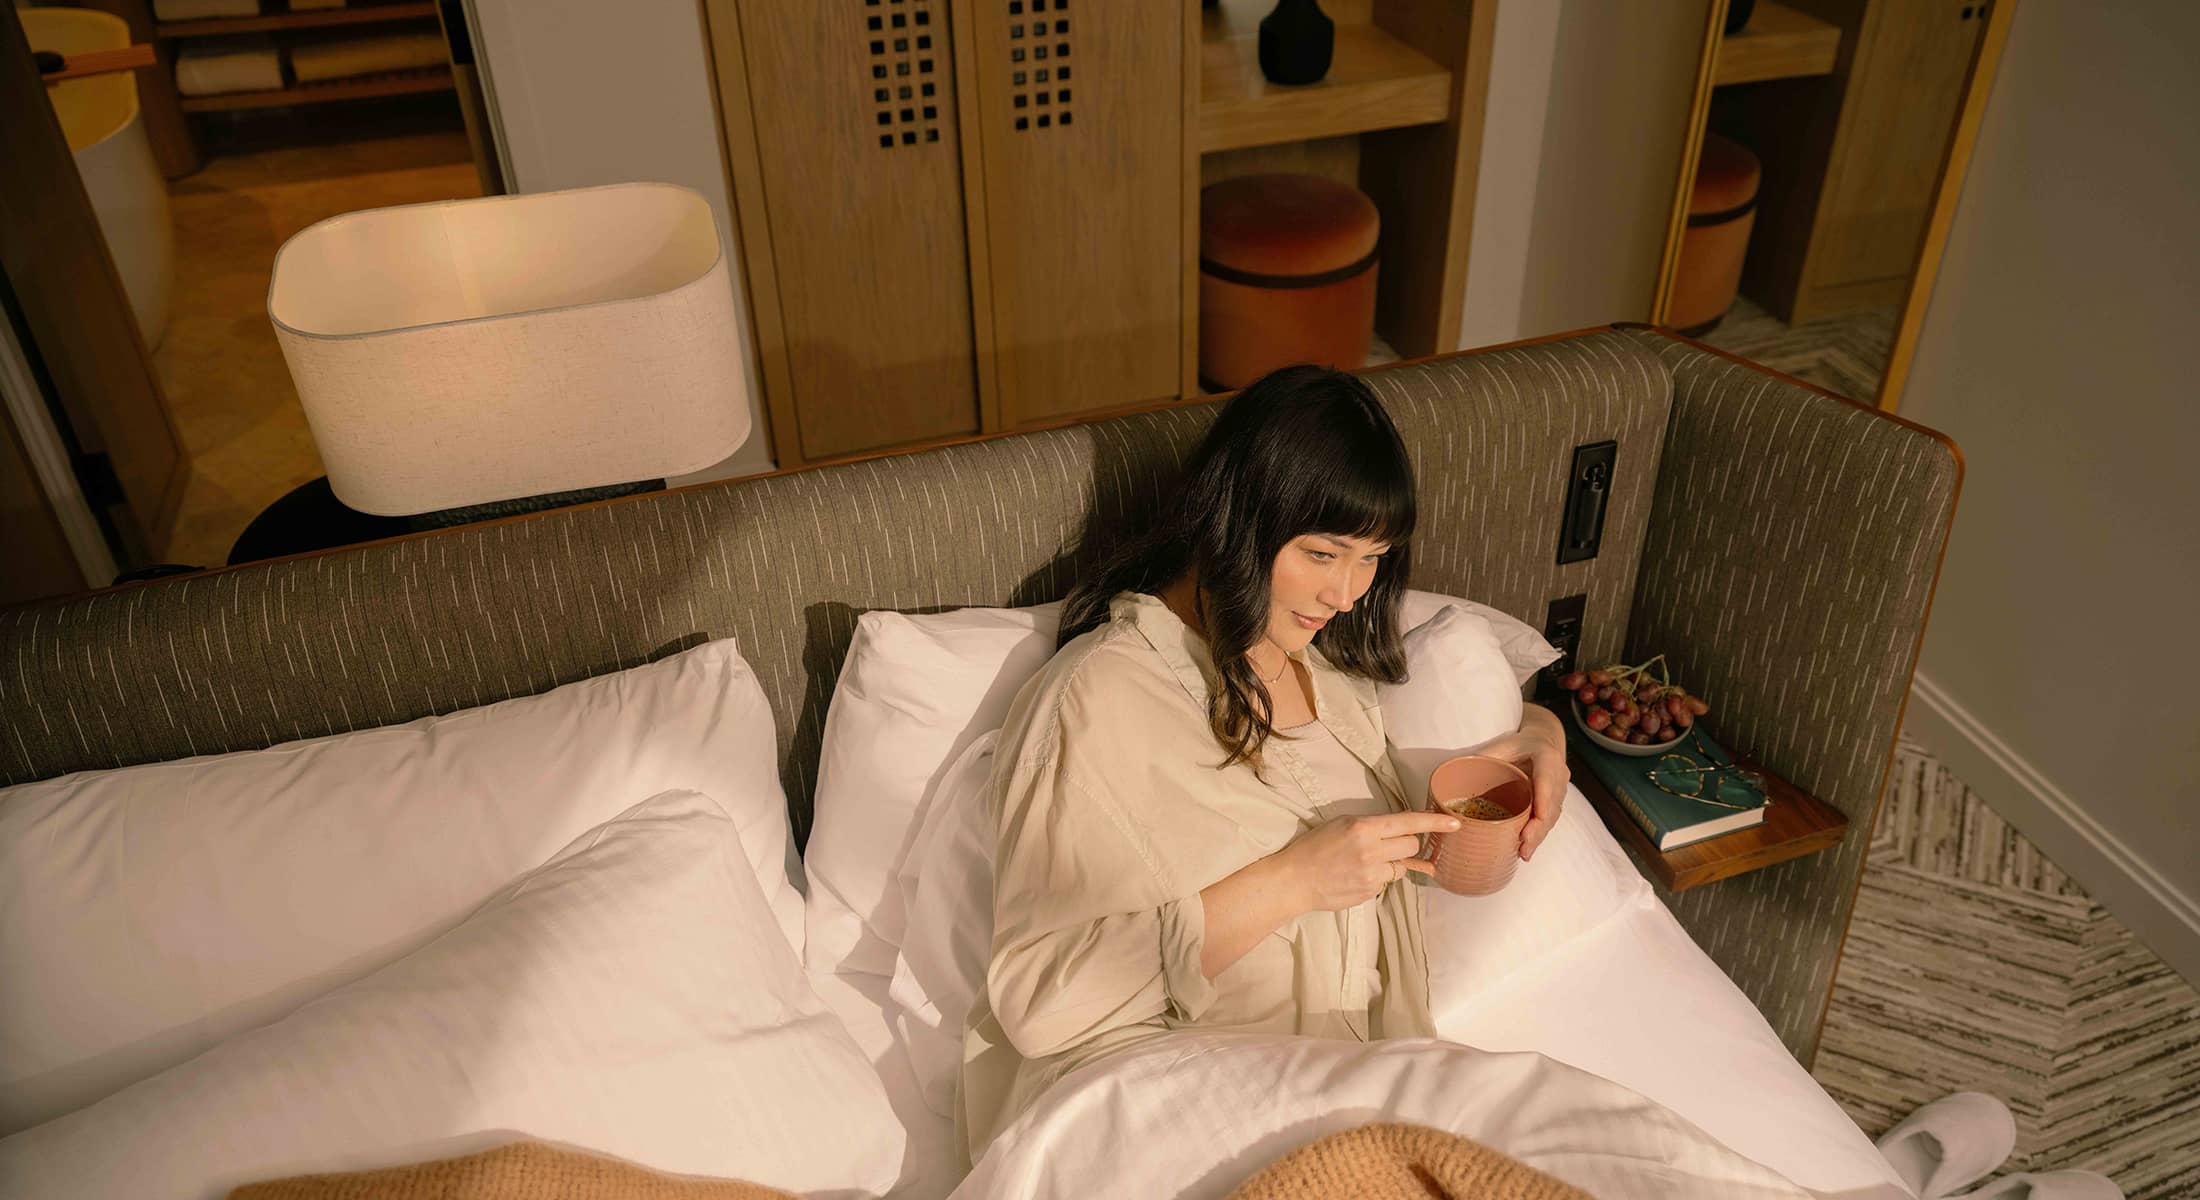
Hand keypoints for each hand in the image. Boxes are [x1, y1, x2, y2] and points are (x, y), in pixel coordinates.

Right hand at [1277, 811, 1461, 911]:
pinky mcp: (1370, 893)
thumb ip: (1374, 826)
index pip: (1409, 822)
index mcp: (1364, 828)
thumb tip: (1404, 829)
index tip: (1456, 823)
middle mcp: (1372, 851)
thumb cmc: (1314, 846)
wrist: (1294, 880)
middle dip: (1407, 844)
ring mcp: (1372, 875)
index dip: (1436, 822)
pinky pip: (1387, 882)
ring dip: (1392, 862)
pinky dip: (1378, 877)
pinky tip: (1356, 875)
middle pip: (1412, 845)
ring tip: (1365, 862)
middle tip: (1388, 844)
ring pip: (1401, 866)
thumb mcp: (1343, 824)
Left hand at [1471, 725, 1569, 860]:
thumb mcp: (1501, 746)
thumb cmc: (1518, 744)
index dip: (1544, 799)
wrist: (1542, 741)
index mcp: (1546, 757)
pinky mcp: (1555, 802)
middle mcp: (1558, 775)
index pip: (1547, 779)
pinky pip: (1549, 820)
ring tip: (1524, 853)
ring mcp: (1560, 790)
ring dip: (1538, 836)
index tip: (1537, 817)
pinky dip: (1538, 834)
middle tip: (1524, 845)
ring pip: (1552, 816)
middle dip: (1538, 827)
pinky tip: (1526, 848)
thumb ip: (1483, 758)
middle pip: (1551, 805)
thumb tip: (1452, 774)